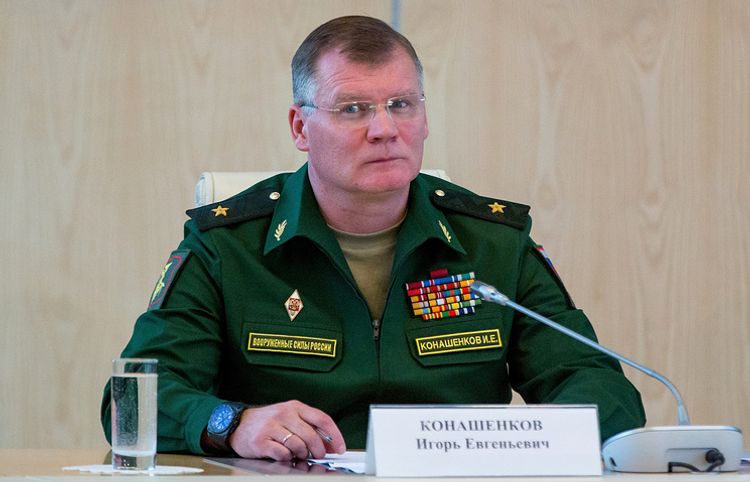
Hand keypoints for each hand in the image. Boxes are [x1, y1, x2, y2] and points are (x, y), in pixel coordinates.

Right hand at [227, 400, 345, 459]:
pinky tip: (284, 454)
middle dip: (318, 449)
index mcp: (295, 406)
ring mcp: (272, 427)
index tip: (340, 448)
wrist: (238, 424)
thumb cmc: (268, 422)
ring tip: (298, 453)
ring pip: (298, 445)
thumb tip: (331, 444)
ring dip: (302, 454)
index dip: (334, 435)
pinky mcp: (261, 440)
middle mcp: (284, 414)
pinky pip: (283, 453)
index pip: (322, 418)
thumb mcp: (290, 417)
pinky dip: (287, 457)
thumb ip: (309, 427)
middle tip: (318, 455)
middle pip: (311, 434)